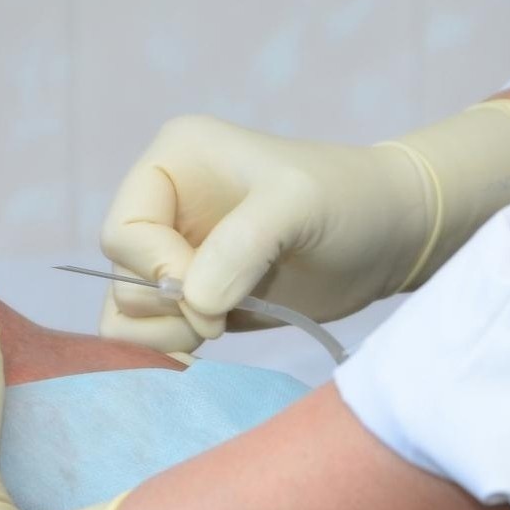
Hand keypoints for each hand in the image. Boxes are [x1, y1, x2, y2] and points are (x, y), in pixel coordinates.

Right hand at [99, 114, 434, 352]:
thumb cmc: (348, 201)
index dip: (157, 272)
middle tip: (221, 317)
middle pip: (120, 276)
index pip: (123, 232)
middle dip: (166, 306)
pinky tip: (209, 346)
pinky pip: (150, 333)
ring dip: (165, 333)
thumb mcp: (298, 204)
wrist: (389, 237)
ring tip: (220, 327)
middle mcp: (165, 205)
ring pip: (127, 311)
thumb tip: (194, 302)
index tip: (210, 296)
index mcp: (173, 161)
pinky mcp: (195, 298)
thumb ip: (242, 245)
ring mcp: (178, 254)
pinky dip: (168, 348)